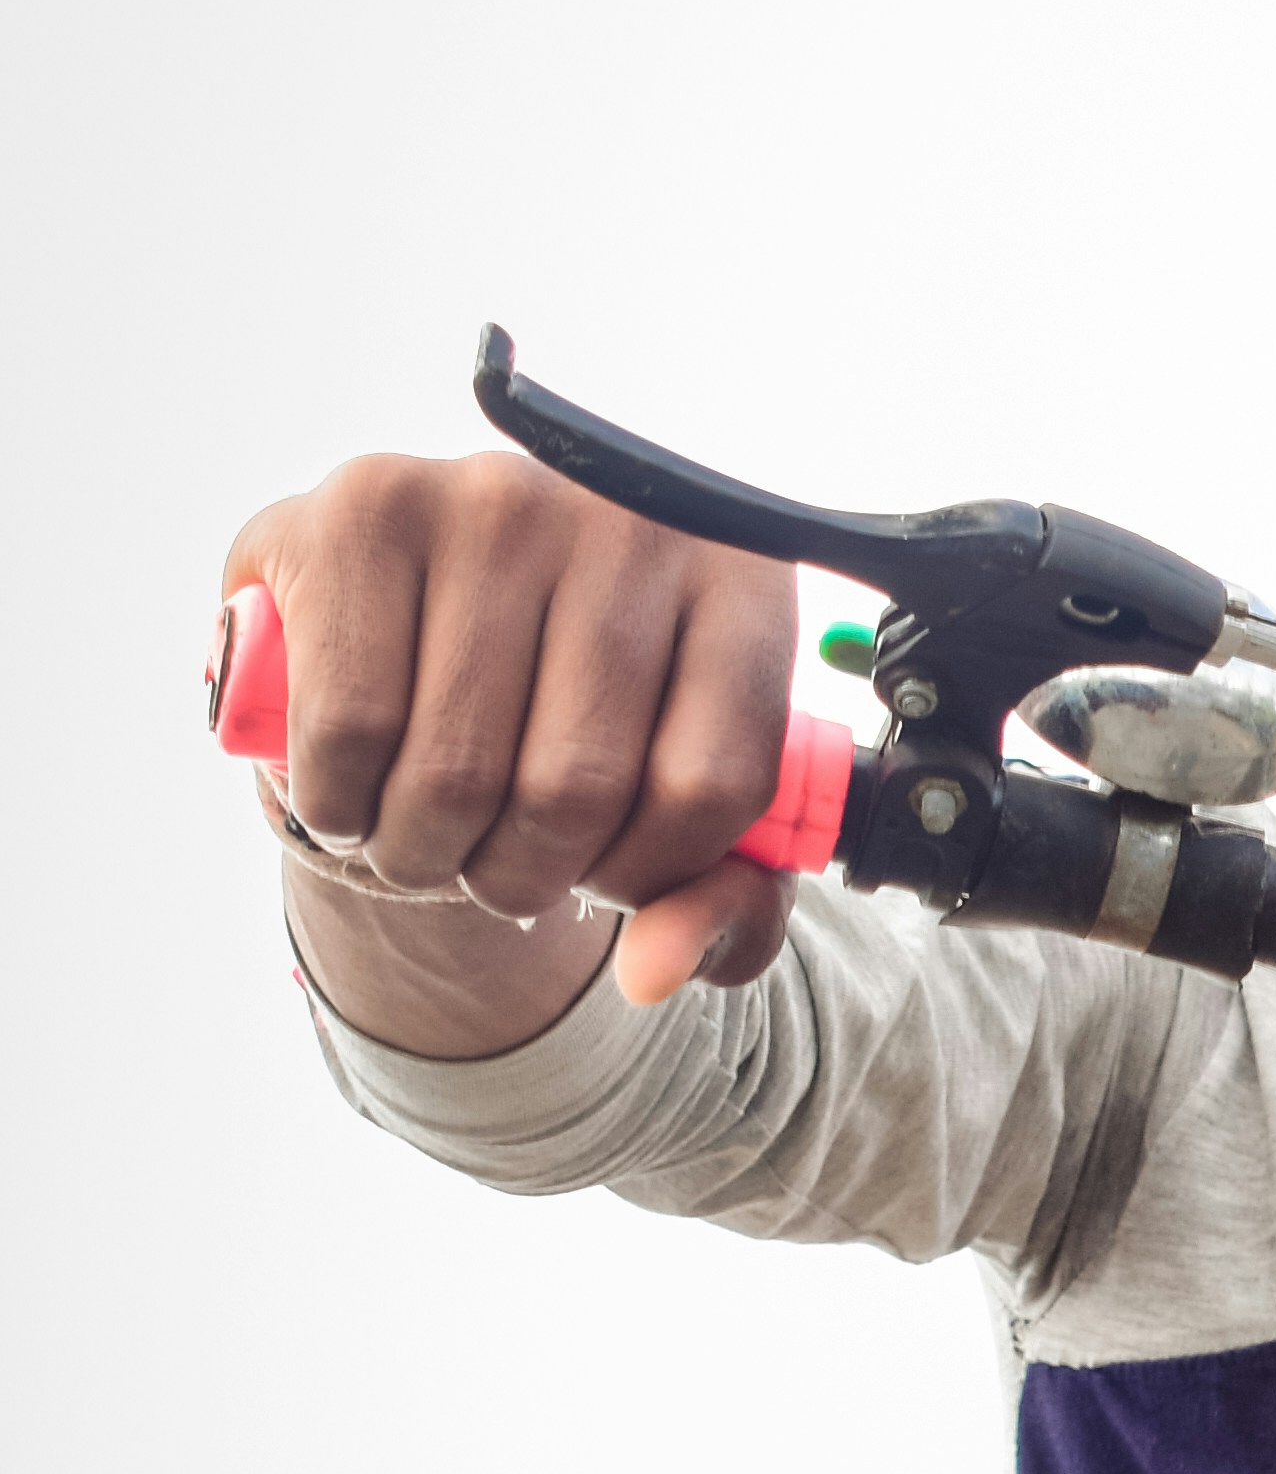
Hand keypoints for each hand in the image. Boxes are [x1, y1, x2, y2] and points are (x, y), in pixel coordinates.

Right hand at [224, 451, 799, 1012]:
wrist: (423, 610)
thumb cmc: (575, 716)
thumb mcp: (676, 812)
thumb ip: (713, 908)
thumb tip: (652, 973)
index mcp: (739, 585)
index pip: (712, 787)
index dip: (646, 874)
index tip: (604, 872)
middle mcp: (624, 519)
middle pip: (573, 787)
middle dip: (517, 875)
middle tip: (488, 863)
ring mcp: (495, 500)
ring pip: (455, 770)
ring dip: (420, 854)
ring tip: (418, 834)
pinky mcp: (367, 507)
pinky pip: (349, 725)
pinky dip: (338, 803)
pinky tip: (347, 793)